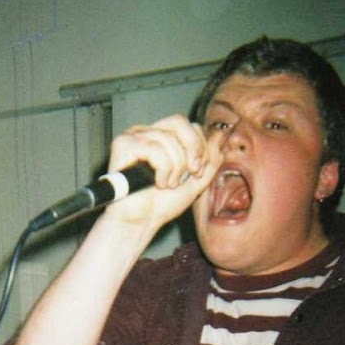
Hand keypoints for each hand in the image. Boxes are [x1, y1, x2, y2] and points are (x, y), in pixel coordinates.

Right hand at [104, 113, 224, 228]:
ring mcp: (133, 137)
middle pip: (179, 122)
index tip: (198, 172)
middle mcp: (146, 133)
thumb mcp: (195, 182)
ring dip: (176, 167)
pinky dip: (162, 169)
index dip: (199, 146)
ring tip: (168, 185)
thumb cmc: (160, 205)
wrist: (141, 222)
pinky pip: (153, 148)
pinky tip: (157, 183)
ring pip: (168, 139)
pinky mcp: (123, 145)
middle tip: (192, 173)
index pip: (188, 125)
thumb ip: (209, 160)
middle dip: (192, 150)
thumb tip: (221, 136)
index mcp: (161, 137)